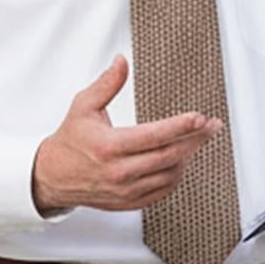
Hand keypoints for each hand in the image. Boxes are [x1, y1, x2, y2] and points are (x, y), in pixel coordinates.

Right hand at [31, 57, 221, 214]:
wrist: (53, 177)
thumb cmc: (70, 141)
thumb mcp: (83, 106)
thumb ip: (106, 84)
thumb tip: (122, 61)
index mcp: (109, 147)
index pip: (154, 136)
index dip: (181, 126)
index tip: (200, 118)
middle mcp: (119, 172)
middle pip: (169, 156)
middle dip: (195, 139)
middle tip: (211, 126)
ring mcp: (126, 190)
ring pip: (170, 175)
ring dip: (188, 156)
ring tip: (197, 139)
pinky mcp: (129, 202)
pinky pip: (163, 190)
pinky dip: (177, 175)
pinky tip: (182, 160)